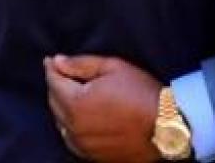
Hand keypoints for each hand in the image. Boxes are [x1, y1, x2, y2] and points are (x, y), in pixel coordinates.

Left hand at [44, 54, 161, 162]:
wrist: (165, 127)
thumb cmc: (142, 93)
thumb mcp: (114, 68)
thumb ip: (83, 64)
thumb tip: (58, 62)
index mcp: (76, 103)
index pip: (54, 82)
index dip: (51, 68)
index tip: (49, 60)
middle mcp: (72, 126)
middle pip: (53, 102)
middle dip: (55, 86)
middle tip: (60, 73)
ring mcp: (80, 144)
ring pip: (60, 122)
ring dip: (60, 106)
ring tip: (69, 93)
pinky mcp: (90, 155)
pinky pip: (70, 137)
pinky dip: (69, 124)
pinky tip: (79, 116)